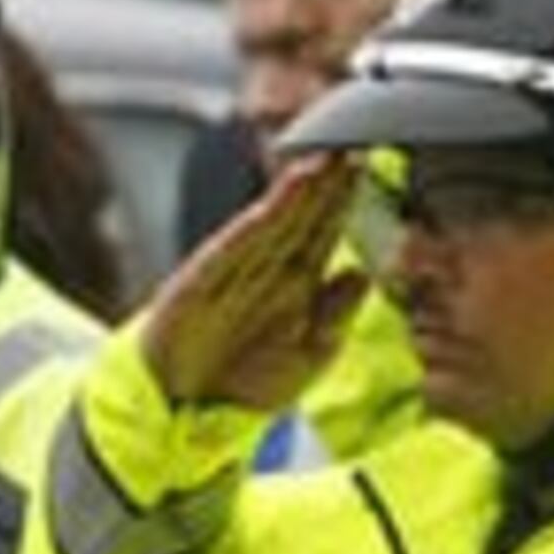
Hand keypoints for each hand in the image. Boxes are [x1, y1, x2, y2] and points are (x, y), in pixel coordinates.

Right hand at [136, 151, 368, 409]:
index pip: (324, 230)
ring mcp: (232, 272)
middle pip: (300, 216)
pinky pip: (228, 253)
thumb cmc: (248, 380)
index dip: (344, 199)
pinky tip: (268, 209)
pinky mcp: (199, 285)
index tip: (367, 166)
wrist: (186, 408)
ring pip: (269, 225)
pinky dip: (249, 230)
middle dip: (324, 182)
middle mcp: (266, 268)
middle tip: (349, 144)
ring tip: (318, 162)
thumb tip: (363, 275)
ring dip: (293, 194)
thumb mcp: (309, 355)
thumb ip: (335, 317)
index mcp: (296, 281)